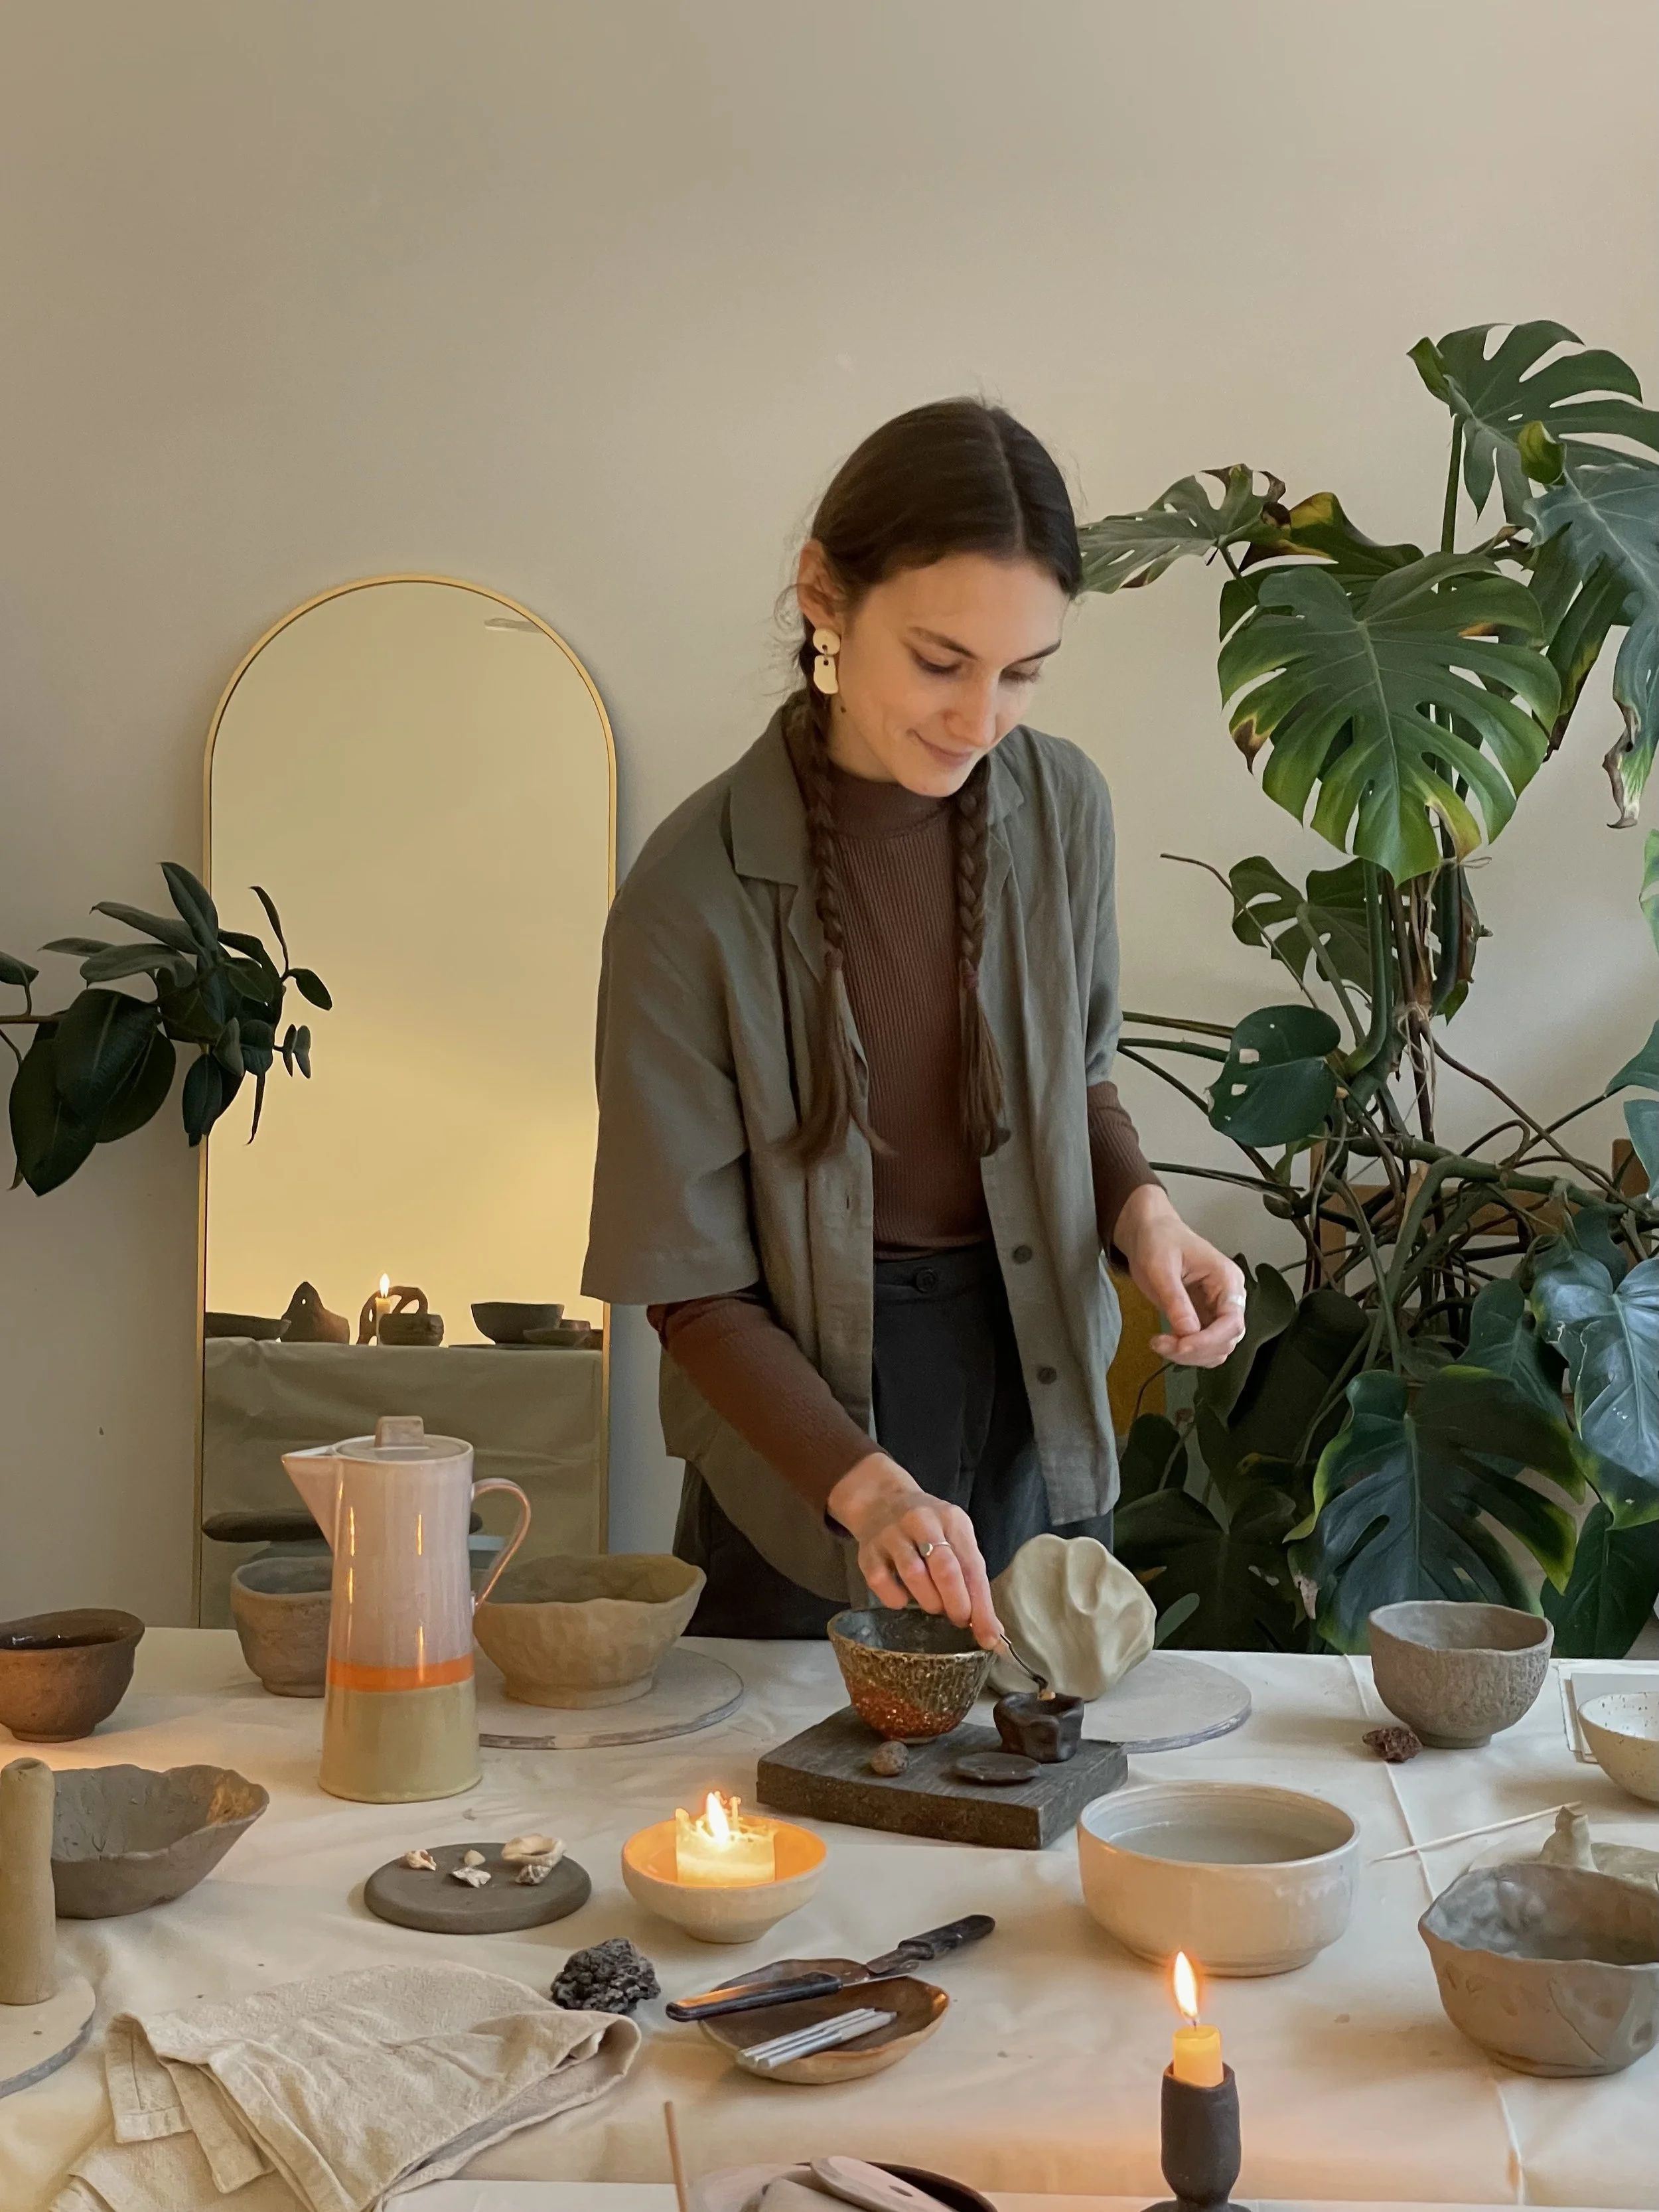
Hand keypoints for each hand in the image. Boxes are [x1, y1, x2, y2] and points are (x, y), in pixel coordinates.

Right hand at [827, 1452, 1002, 1648]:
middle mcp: (922, 1521)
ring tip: (935, 1606)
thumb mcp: (955, 1539)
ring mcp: (892, 1535)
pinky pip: (882, 1583)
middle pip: (946, 1569)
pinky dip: (896, 1599)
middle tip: (960, 1620)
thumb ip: (971, 1579)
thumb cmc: (928, 1529)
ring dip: (930, 1601)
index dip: (982, 1606)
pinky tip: (903, 1598)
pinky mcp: (868, 1551)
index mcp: (952, 1519)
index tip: (990, 1637)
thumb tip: (991, 1629)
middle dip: (957, 1605)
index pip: (973, 1567)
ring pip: (914, 1575)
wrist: (881, 1501)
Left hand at [1115, 1184, 1246, 1367]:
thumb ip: (1176, 1300)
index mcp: (1226, 1279)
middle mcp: (1228, 1297)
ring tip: (1161, 1343)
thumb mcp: (1162, 1267)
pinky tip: (1165, 1342)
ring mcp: (1216, 1309)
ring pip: (1216, 1348)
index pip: (1232, 1321)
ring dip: (1191, 1356)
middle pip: (1227, 1339)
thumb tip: (1188, 1332)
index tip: (1182, 1345)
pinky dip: (1186, 1352)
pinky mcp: (1202, 1317)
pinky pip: (1203, 1346)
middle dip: (1196, 1350)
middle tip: (1163, 1344)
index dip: (1209, 1340)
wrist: (1149, 1233)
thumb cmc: (1159, 1240)